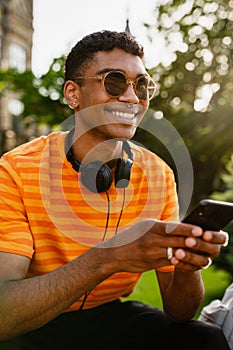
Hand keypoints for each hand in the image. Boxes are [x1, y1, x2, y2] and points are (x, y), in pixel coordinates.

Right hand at [96, 219, 227, 273]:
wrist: (113, 255)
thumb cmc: (129, 237)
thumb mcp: (143, 227)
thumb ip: (159, 227)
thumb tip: (176, 226)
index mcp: (150, 227)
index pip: (172, 227)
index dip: (187, 229)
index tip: (199, 230)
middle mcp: (151, 239)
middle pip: (176, 240)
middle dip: (191, 241)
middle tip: (204, 240)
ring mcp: (151, 253)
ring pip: (175, 252)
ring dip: (188, 251)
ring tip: (198, 250)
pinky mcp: (152, 263)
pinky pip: (170, 262)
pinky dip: (179, 260)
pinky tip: (187, 259)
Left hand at [170, 230, 228, 270]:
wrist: (182, 246)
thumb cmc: (188, 231)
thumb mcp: (190, 227)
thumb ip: (192, 227)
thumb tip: (187, 224)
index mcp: (216, 237)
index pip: (221, 238)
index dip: (214, 236)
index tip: (204, 234)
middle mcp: (214, 249)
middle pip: (213, 249)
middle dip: (200, 245)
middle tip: (188, 241)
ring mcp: (206, 260)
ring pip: (202, 261)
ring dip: (189, 256)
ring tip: (178, 252)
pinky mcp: (196, 268)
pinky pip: (191, 268)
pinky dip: (181, 264)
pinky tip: (173, 260)